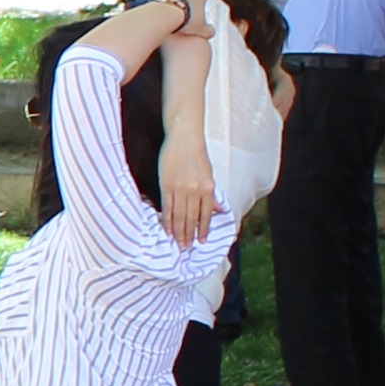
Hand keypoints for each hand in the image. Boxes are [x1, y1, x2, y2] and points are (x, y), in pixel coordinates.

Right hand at [159, 111, 217, 246]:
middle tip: (186, 248)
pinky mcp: (167, 185)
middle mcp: (196, 190)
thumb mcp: (209, 173)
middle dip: (189, 235)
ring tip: (177, 242)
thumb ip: (211, 194)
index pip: (206, 215)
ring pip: (179, 215)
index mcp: (208, 188)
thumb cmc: (197, 153)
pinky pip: (167, 206)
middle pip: (191, 218)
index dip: (203, 229)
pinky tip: (166, 228)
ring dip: (178, 231)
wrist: (184, 137)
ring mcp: (180, 188)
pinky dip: (167, 219)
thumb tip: (217, 209)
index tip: (201, 241)